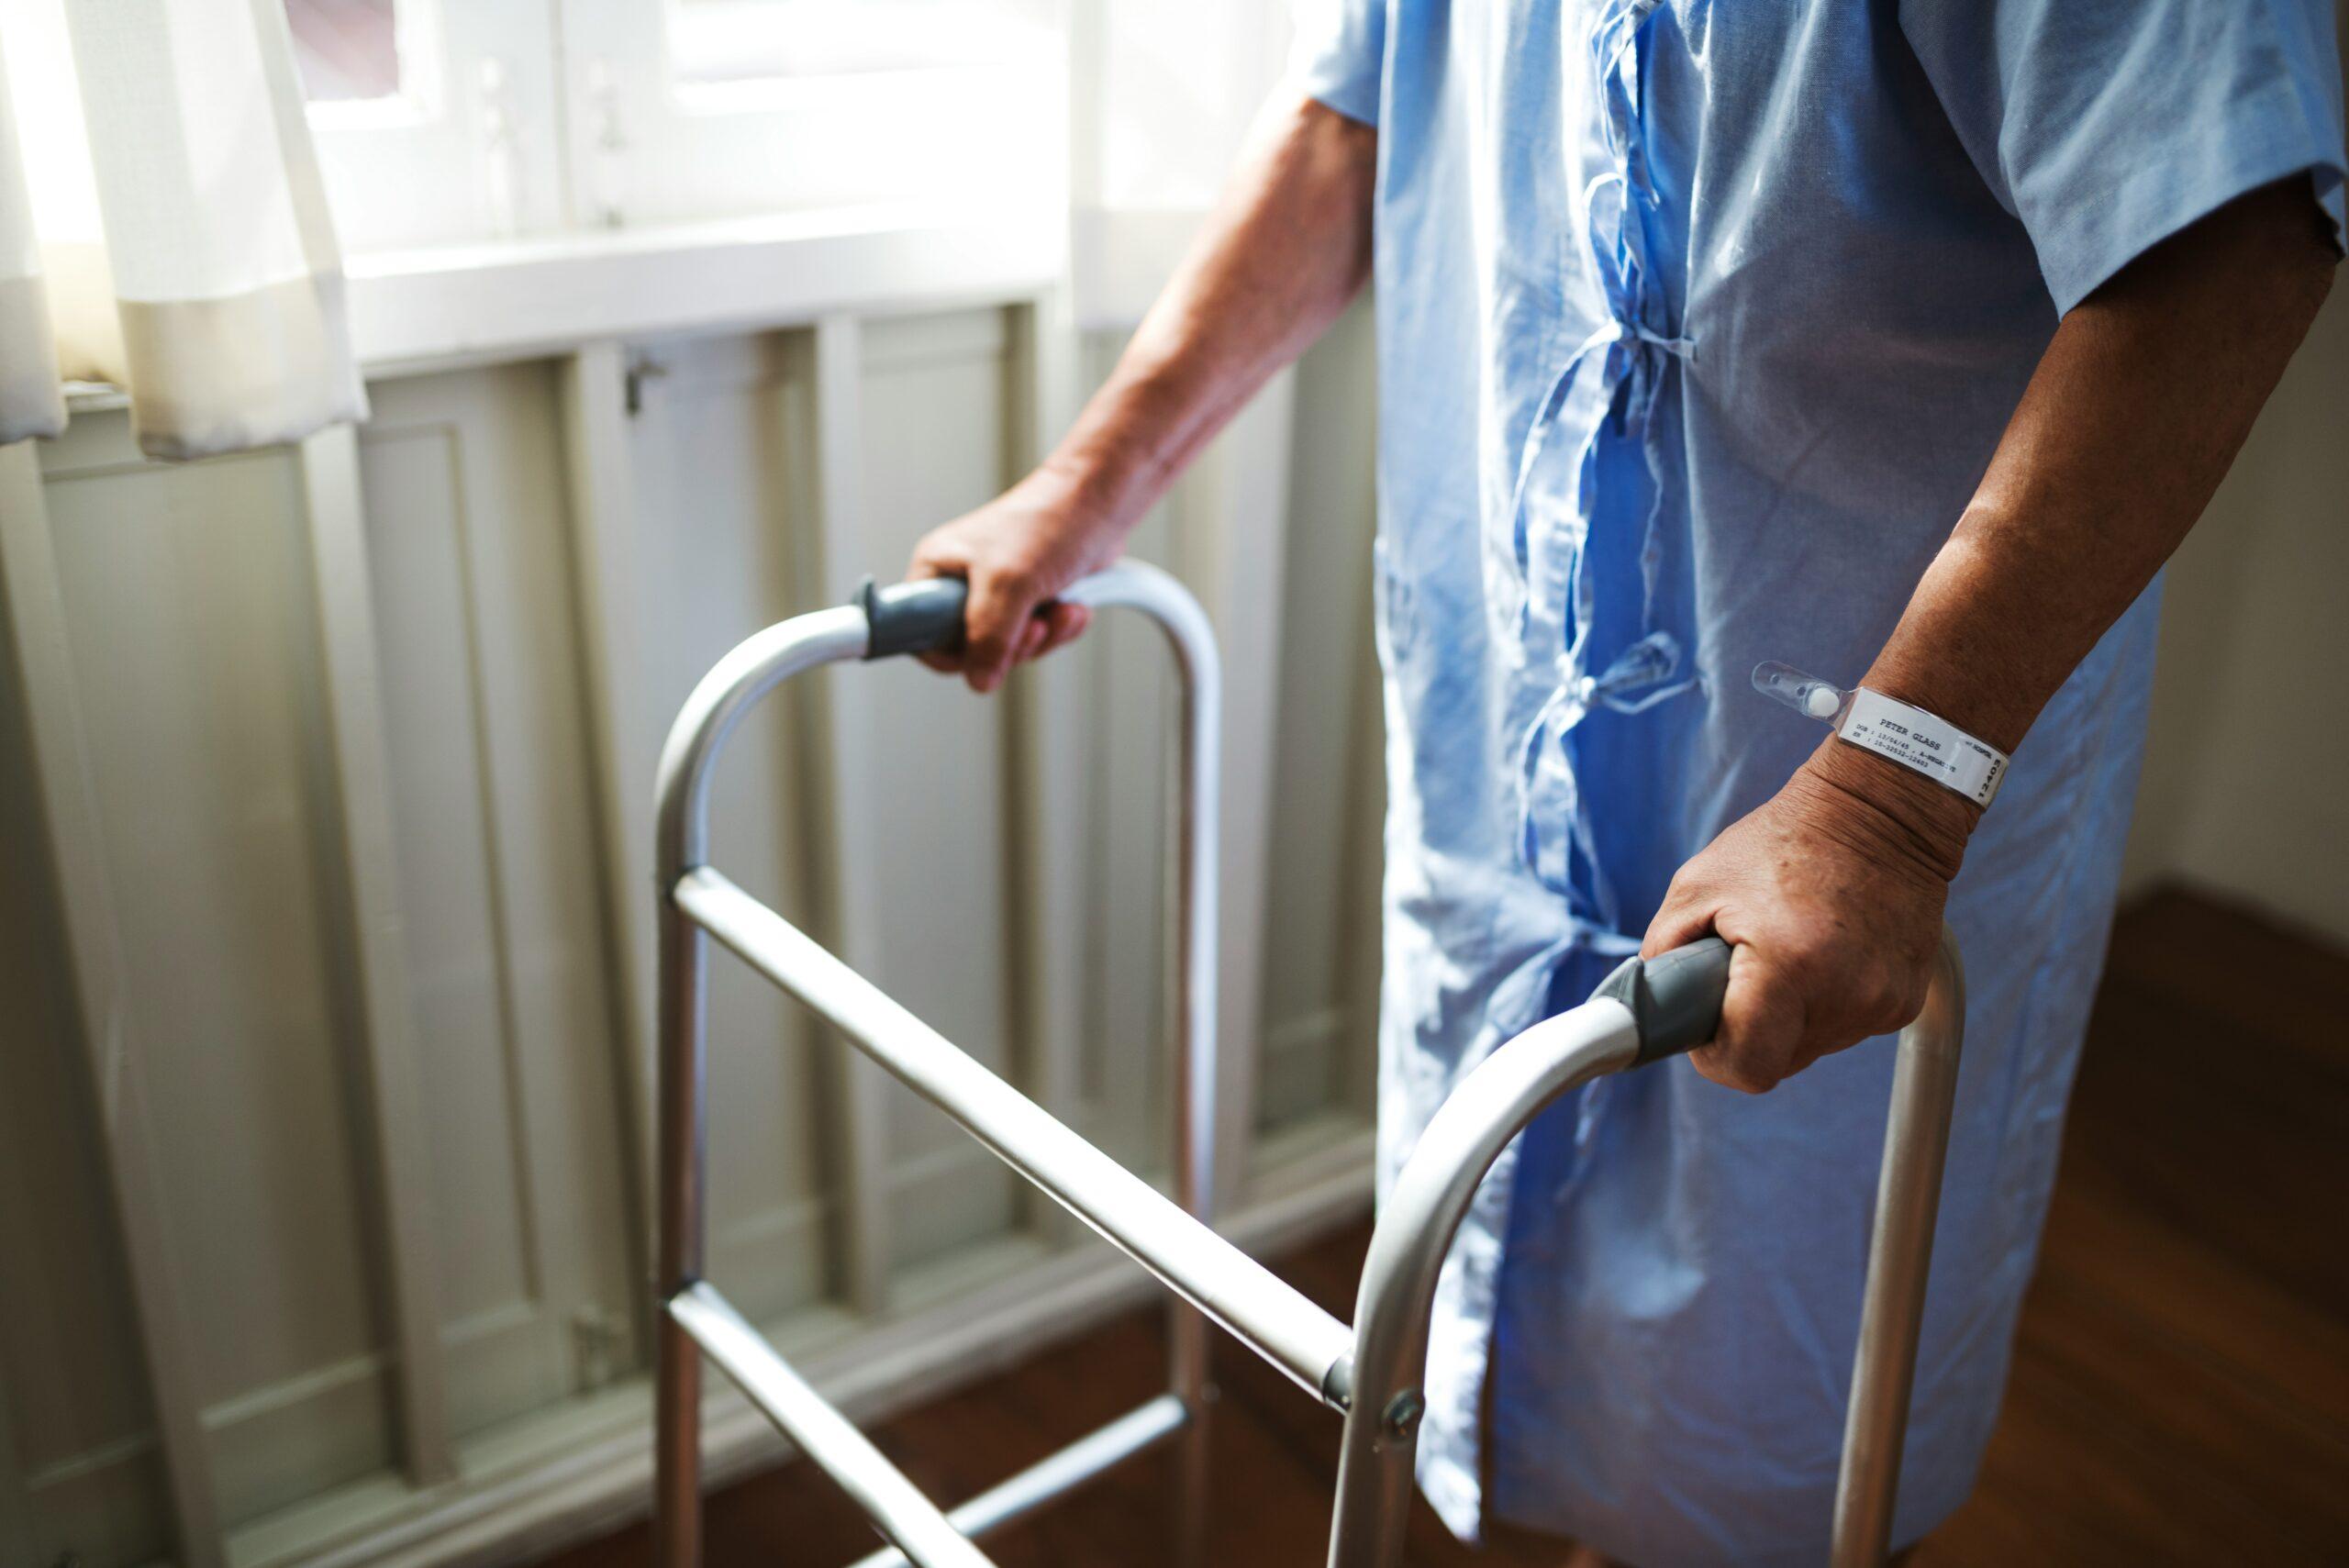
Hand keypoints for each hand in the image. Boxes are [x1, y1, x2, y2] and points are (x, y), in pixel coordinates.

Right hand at [906, 465, 1124, 693]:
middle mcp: (962, 585)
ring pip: (1010, 649)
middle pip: (973, 651)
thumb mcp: (1009, 582)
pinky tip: (1072, 605)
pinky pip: (1038, 639)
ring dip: (1044, 636)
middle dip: (1014, 645)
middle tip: (1034, 623)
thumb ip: (989, 636)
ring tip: (1059, 606)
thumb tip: (980, 680)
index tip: (983, 656)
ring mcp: (998, 595)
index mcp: (937, 571)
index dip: (949, 653)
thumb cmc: (1048, 521)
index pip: (919, 634)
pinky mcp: (1030, 601)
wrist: (1099, 504)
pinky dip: (1060, 629)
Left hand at [1639, 743, 1973, 1092]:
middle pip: (1777, 1062)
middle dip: (1750, 1030)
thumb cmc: (1781, 842)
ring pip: (1811, 1047)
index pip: (1746, 1068)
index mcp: (1789, 967)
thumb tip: (1651, 1008)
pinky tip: (1825, 952)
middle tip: (1742, 974)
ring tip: (1789, 951)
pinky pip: (1846, 1026)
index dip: (1715, 1056)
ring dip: (1789, 1015)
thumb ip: (1664, 954)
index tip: (1706, 1027)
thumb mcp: (1698, 885)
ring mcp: (1882, 1002)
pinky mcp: (1904, 1002)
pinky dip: (1826, 1002)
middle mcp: (1845, 995)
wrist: (1881, 813)